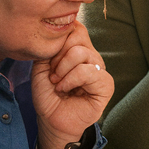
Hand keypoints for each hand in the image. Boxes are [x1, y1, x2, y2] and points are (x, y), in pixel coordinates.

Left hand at [31, 21, 113, 148]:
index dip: (58, 40)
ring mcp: (100, 69)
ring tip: (57, 83)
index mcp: (79, 50)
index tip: (48, 60)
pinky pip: (88, 71)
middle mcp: (92, 56)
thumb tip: (59, 34)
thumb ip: (50, 48)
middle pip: (77, 35)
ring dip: (62, 69)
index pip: (75, 28)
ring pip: (81, 53)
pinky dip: (71, 80)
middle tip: (52, 73)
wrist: (52, 120)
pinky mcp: (106, 84)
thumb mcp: (41, 67)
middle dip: (57, 55)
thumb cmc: (49, 95)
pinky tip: (65, 89)